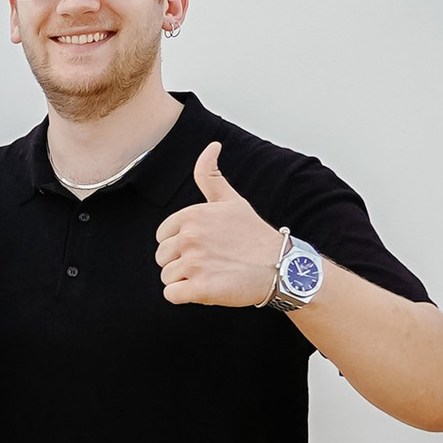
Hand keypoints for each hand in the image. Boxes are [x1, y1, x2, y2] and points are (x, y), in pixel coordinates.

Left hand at [155, 143, 284, 309]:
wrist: (279, 266)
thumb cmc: (254, 235)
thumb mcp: (231, 200)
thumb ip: (211, 175)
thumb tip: (212, 146)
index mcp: (190, 216)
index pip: (162, 236)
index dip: (180, 245)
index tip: (204, 246)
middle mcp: (189, 237)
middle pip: (162, 258)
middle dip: (181, 264)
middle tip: (210, 262)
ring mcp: (193, 263)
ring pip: (166, 277)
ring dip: (185, 280)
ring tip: (211, 274)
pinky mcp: (199, 288)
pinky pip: (171, 295)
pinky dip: (185, 296)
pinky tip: (206, 288)